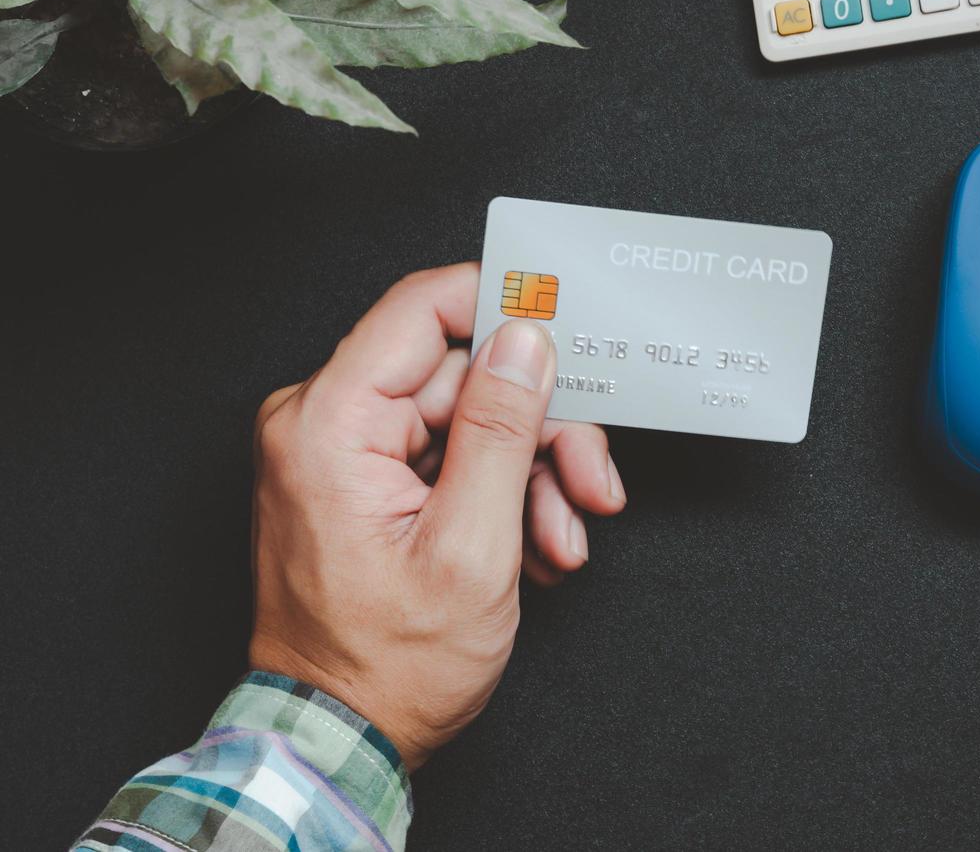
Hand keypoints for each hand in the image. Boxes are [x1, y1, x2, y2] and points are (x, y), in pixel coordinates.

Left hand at [247, 263, 625, 769]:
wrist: (341, 738)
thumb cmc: (386, 668)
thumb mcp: (471, 548)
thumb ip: (502, 431)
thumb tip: (525, 343)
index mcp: (330, 425)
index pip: (421, 310)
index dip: (503, 308)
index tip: (565, 327)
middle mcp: (323, 424)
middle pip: (461, 374)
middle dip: (539, 431)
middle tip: (589, 483)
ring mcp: (342, 453)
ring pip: (468, 418)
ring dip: (530, 475)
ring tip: (559, 538)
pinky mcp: (363, 480)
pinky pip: (450, 455)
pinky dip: (501, 495)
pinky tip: (530, 546)